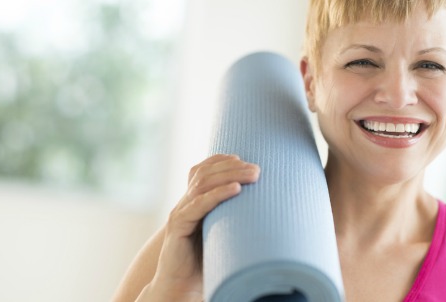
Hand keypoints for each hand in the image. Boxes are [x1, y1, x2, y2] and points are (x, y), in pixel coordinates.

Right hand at [146, 154, 259, 300]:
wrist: (180, 286)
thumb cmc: (204, 261)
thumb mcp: (220, 233)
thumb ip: (233, 218)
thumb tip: (268, 209)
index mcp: (192, 201)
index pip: (202, 169)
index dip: (221, 160)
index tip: (244, 158)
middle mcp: (184, 203)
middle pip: (205, 172)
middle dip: (232, 166)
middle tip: (257, 169)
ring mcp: (179, 213)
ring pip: (202, 184)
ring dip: (229, 175)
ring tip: (252, 176)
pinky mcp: (177, 227)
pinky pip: (197, 205)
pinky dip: (217, 195)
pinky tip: (235, 189)